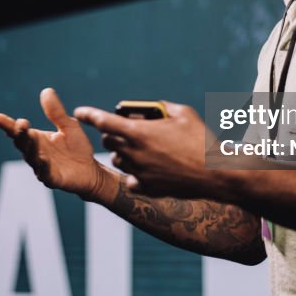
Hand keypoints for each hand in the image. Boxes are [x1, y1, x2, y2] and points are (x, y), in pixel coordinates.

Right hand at [0, 88, 108, 199]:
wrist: (90, 170)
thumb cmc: (76, 147)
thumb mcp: (68, 125)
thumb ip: (56, 112)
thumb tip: (46, 90)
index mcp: (35, 138)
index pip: (17, 130)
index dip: (6, 124)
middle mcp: (35, 152)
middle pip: (22, 143)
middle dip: (20, 133)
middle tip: (20, 123)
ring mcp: (42, 166)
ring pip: (31, 157)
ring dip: (30, 148)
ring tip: (31, 137)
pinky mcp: (52, 178)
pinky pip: (45, 173)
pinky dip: (43, 167)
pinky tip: (43, 159)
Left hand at [74, 101, 217, 198]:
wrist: (216, 173)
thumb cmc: (202, 140)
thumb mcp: (184, 113)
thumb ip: (162, 107)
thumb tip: (153, 108)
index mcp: (139, 132)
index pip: (104, 121)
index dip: (89, 114)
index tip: (79, 112)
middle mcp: (135, 153)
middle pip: (108, 141)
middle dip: (112, 133)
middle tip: (127, 130)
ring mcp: (139, 172)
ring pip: (118, 160)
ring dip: (124, 152)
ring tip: (141, 149)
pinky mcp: (148, 188)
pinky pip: (130, 179)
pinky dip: (135, 173)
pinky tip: (148, 169)